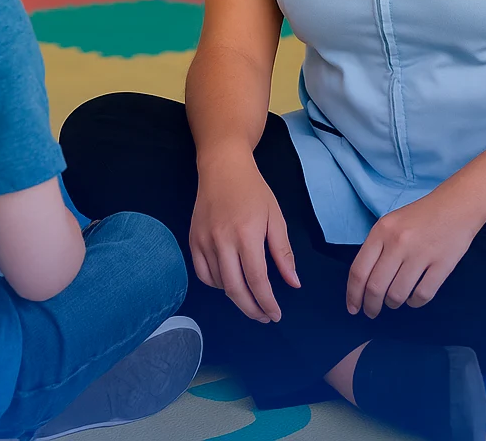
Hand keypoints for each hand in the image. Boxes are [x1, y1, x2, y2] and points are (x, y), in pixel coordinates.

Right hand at [189, 155, 301, 322]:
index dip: (267, 302)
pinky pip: (203, 274)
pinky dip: (217, 284)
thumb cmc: (254, 191)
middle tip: (264, 317)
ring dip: (236, 297)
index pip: (257, 280)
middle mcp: (222, 241)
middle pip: (235, 289)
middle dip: (251, 309)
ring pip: (219, 284)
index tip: (275, 315)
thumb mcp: (275, 218)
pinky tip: (229, 282)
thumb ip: (283, 253)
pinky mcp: (192, 240)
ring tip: (250, 297)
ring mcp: (204, 241)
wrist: (222, 168)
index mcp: (247, 235)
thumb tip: (293, 284)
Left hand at [347, 190, 481, 318]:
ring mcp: (421, 254)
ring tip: (394, 301)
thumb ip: (376, 248)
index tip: (353, 308)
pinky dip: (414, 302)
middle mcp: (398, 243)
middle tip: (372, 312)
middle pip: (376, 287)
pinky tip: (413, 298)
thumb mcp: (390, 223)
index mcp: (382, 231)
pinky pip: (422, 295)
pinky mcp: (442, 264)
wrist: (457, 205)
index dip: (353, 294)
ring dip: (393, 303)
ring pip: (397, 294)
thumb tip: (363, 283)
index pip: (359, 270)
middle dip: (371, 306)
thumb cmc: (421, 216)